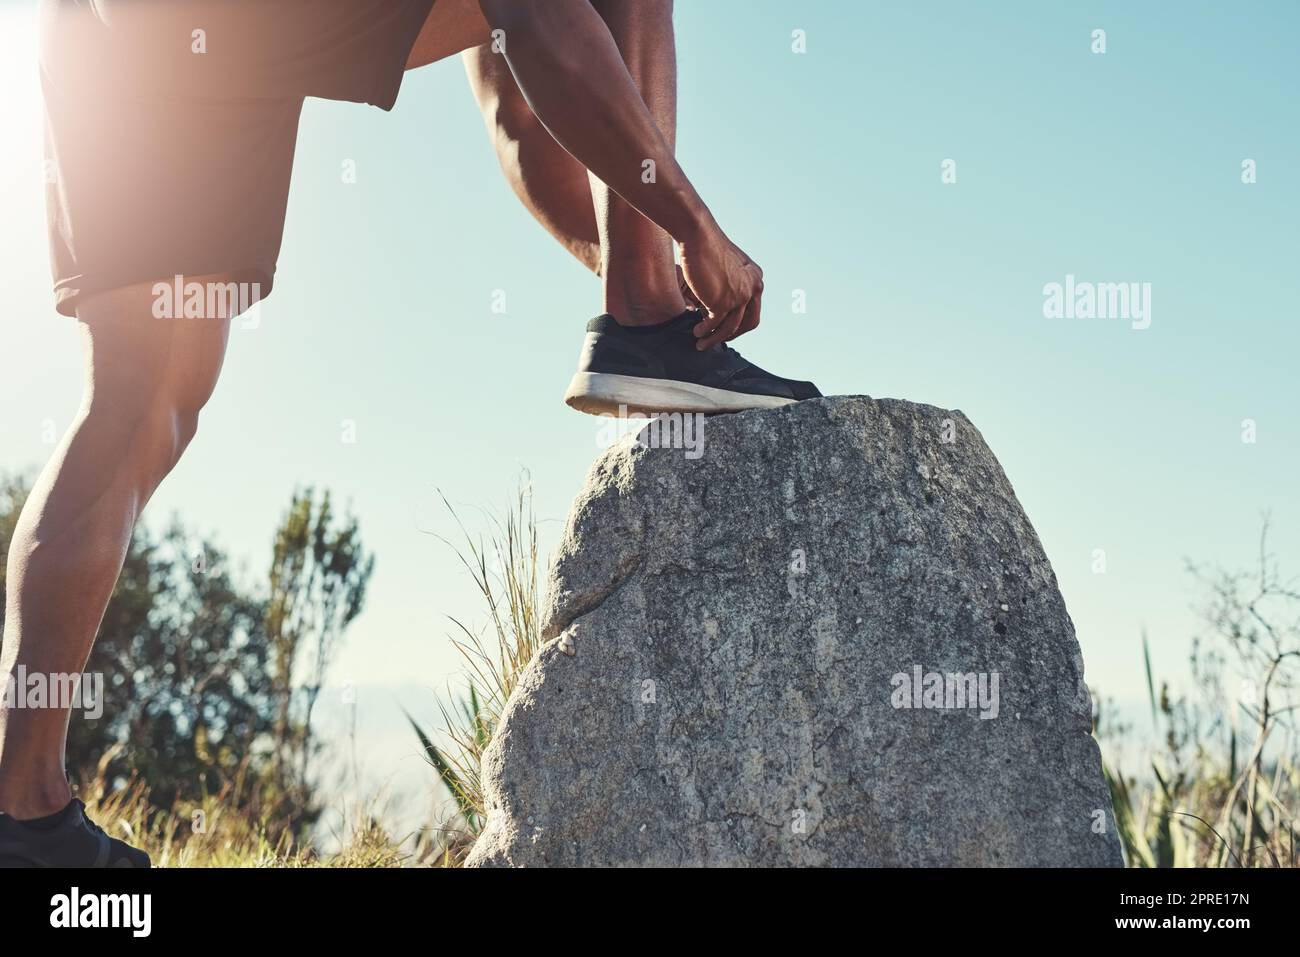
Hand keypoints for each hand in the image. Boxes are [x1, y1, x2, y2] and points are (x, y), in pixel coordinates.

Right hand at [678, 223, 762, 350]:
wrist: (698, 235)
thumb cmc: (707, 246)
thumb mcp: (727, 265)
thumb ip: (731, 283)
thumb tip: (722, 307)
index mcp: (755, 278)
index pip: (753, 310)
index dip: (741, 325)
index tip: (727, 330)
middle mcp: (753, 287)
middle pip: (748, 323)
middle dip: (732, 335)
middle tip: (717, 340)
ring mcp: (739, 296)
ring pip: (730, 327)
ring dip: (714, 338)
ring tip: (701, 342)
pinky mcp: (722, 301)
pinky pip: (714, 324)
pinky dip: (705, 331)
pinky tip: (696, 332)